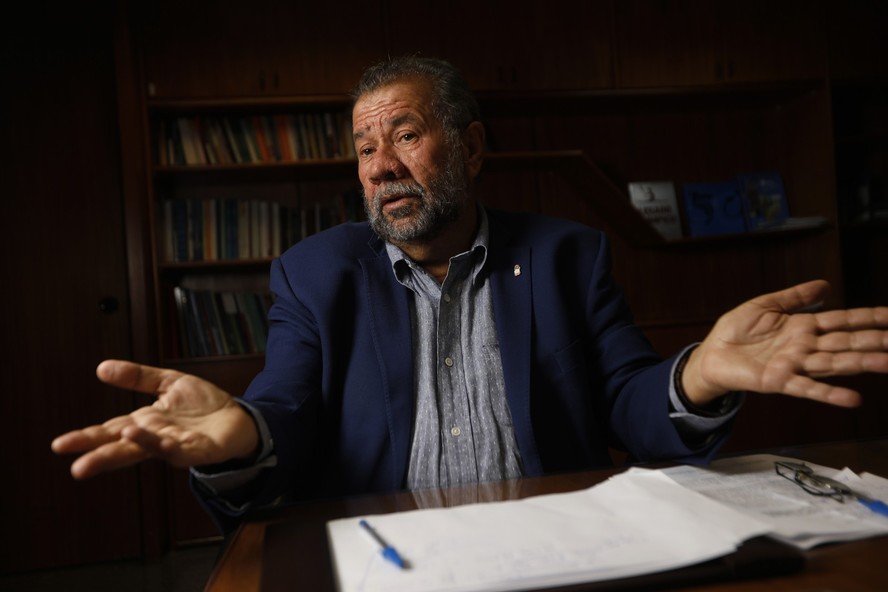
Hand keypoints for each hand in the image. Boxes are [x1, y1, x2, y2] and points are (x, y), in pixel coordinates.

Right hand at [52, 360, 258, 478]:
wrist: (239, 418)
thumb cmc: (203, 406)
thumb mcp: (168, 382)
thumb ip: (137, 377)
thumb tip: (101, 368)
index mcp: (145, 422)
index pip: (109, 431)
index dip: (86, 437)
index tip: (59, 445)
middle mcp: (156, 437)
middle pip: (123, 446)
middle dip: (100, 455)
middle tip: (74, 465)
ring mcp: (176, 446)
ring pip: (150, 449)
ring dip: (133, 445)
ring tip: (116, 438)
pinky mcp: (198, 450)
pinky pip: (179, 449)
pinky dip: (163, 445)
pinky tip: (152, 438)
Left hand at [682, 280, 887, 407]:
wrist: (711, 354)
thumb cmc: (736, 331)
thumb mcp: (765, 305)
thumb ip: (795, 297)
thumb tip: (825, 285)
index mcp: (803, 326)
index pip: (843, 320)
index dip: (868, 317)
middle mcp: (805, 346)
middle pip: (846, 342)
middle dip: (875, 340)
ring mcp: (795, 364)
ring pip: (835, 363)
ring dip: (862, 364)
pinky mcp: (779, 381)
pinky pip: (807, 388)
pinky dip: (829, 394)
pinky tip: (853, 399)